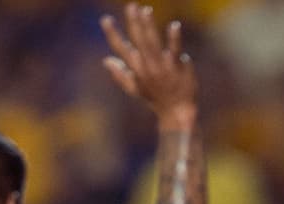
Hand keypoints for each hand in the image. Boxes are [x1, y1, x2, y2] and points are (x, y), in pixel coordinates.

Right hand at [100, 4, 196, 121]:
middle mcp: (147, 67)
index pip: (121, 49)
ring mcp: (162, 66)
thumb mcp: (136, 89)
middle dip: (134, 23)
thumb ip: (120, 74)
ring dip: (149, 26)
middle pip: (138, 41)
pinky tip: (174, 25)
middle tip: (131, 6)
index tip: (105, 19)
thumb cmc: (156, 99)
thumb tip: (106, 60)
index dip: (113, 34)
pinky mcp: (177, 67)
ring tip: (146, 10)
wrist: (177, 113)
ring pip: (153, 43)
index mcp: (136, 70)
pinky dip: (174, 38)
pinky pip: (175, 50)